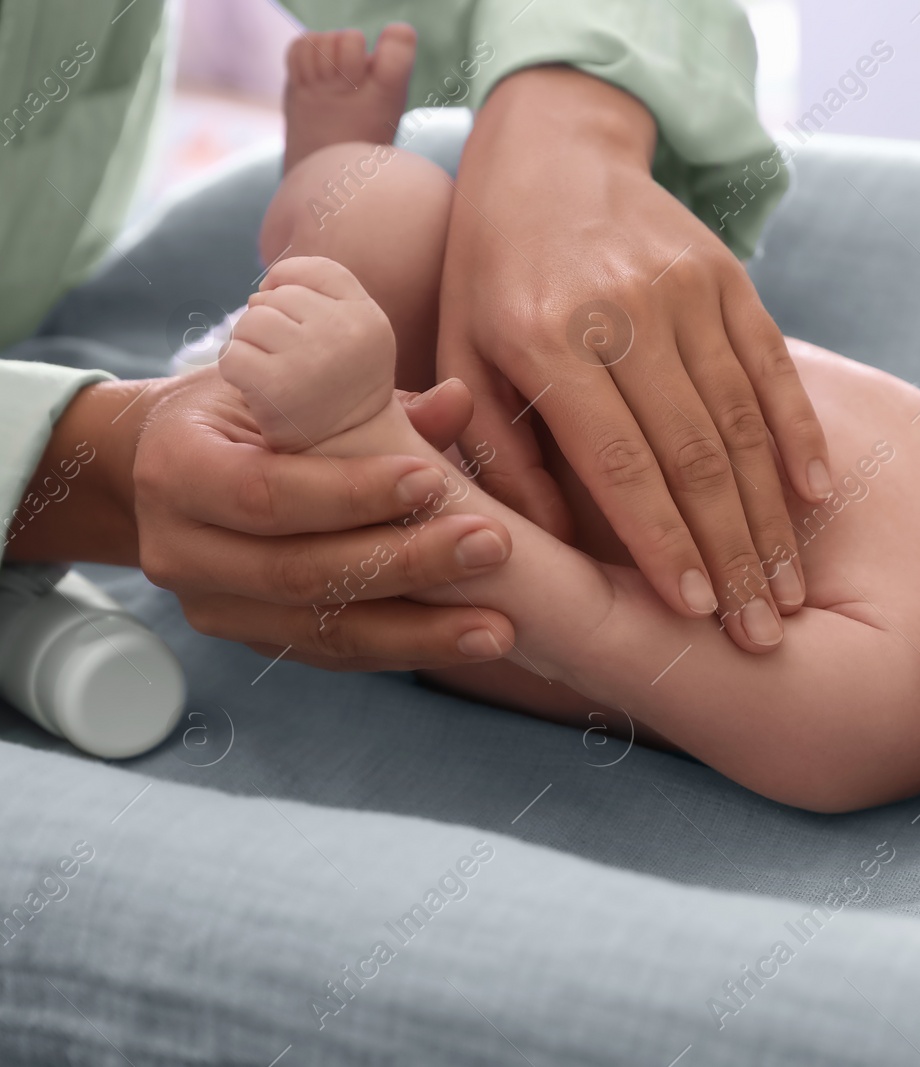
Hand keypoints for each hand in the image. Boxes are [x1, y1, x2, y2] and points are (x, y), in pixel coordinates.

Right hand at [130, 369, 517, 670]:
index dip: (350, 493)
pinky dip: (403, 647)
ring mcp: (213, 607)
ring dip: (418, 632)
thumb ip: (364, 399)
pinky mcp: (252, 638)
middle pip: (299, 573)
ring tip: (496, 626)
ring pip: (320, 630)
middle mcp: (180, 551)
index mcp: (177, 468)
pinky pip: (333, 652)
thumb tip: (459, 401)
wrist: (166, 462)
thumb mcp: (284, 385)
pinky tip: (464, 639)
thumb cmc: (241, 408)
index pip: (265, 492)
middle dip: (406, 564)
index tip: (432, 480)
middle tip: (492, 547)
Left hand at [436, 66, 831, 653]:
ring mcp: (685, 288)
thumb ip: (497, 449)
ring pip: (743, 421)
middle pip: (695, 453)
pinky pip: (773, 367)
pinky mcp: (729, 277)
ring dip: (771, 514)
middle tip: (759, 630)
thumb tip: (545, 546)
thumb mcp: (463, 351)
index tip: (694, 613)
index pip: (619, 462)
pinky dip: (800, 434)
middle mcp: (624, 310)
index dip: (661, 542)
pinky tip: (816, 497)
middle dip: (731, 552)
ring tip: (791, 588)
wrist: (555, 150)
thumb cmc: (493, 270)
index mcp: (546, 336)